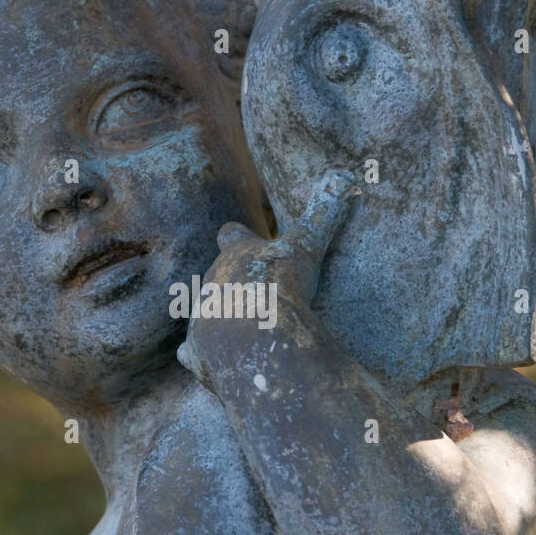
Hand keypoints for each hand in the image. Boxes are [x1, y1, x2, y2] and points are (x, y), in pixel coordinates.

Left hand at [177, 168, 359, 385]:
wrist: (253, 337)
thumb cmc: (281, 284)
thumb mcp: (308, 244)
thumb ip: (324, 212)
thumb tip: (344, 172)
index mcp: (235, 253)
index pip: (231, 234)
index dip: (238, 236)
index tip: (240, 236)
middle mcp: (210, 281)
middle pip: (216, 275)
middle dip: (233, 284)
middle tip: (258, 295)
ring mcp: (200, 317)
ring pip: (204, 313)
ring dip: (220, 321)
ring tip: (245, 333)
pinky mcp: (196, 352)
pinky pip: (191, 353)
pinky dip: (202, 356)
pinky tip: (213, 362)